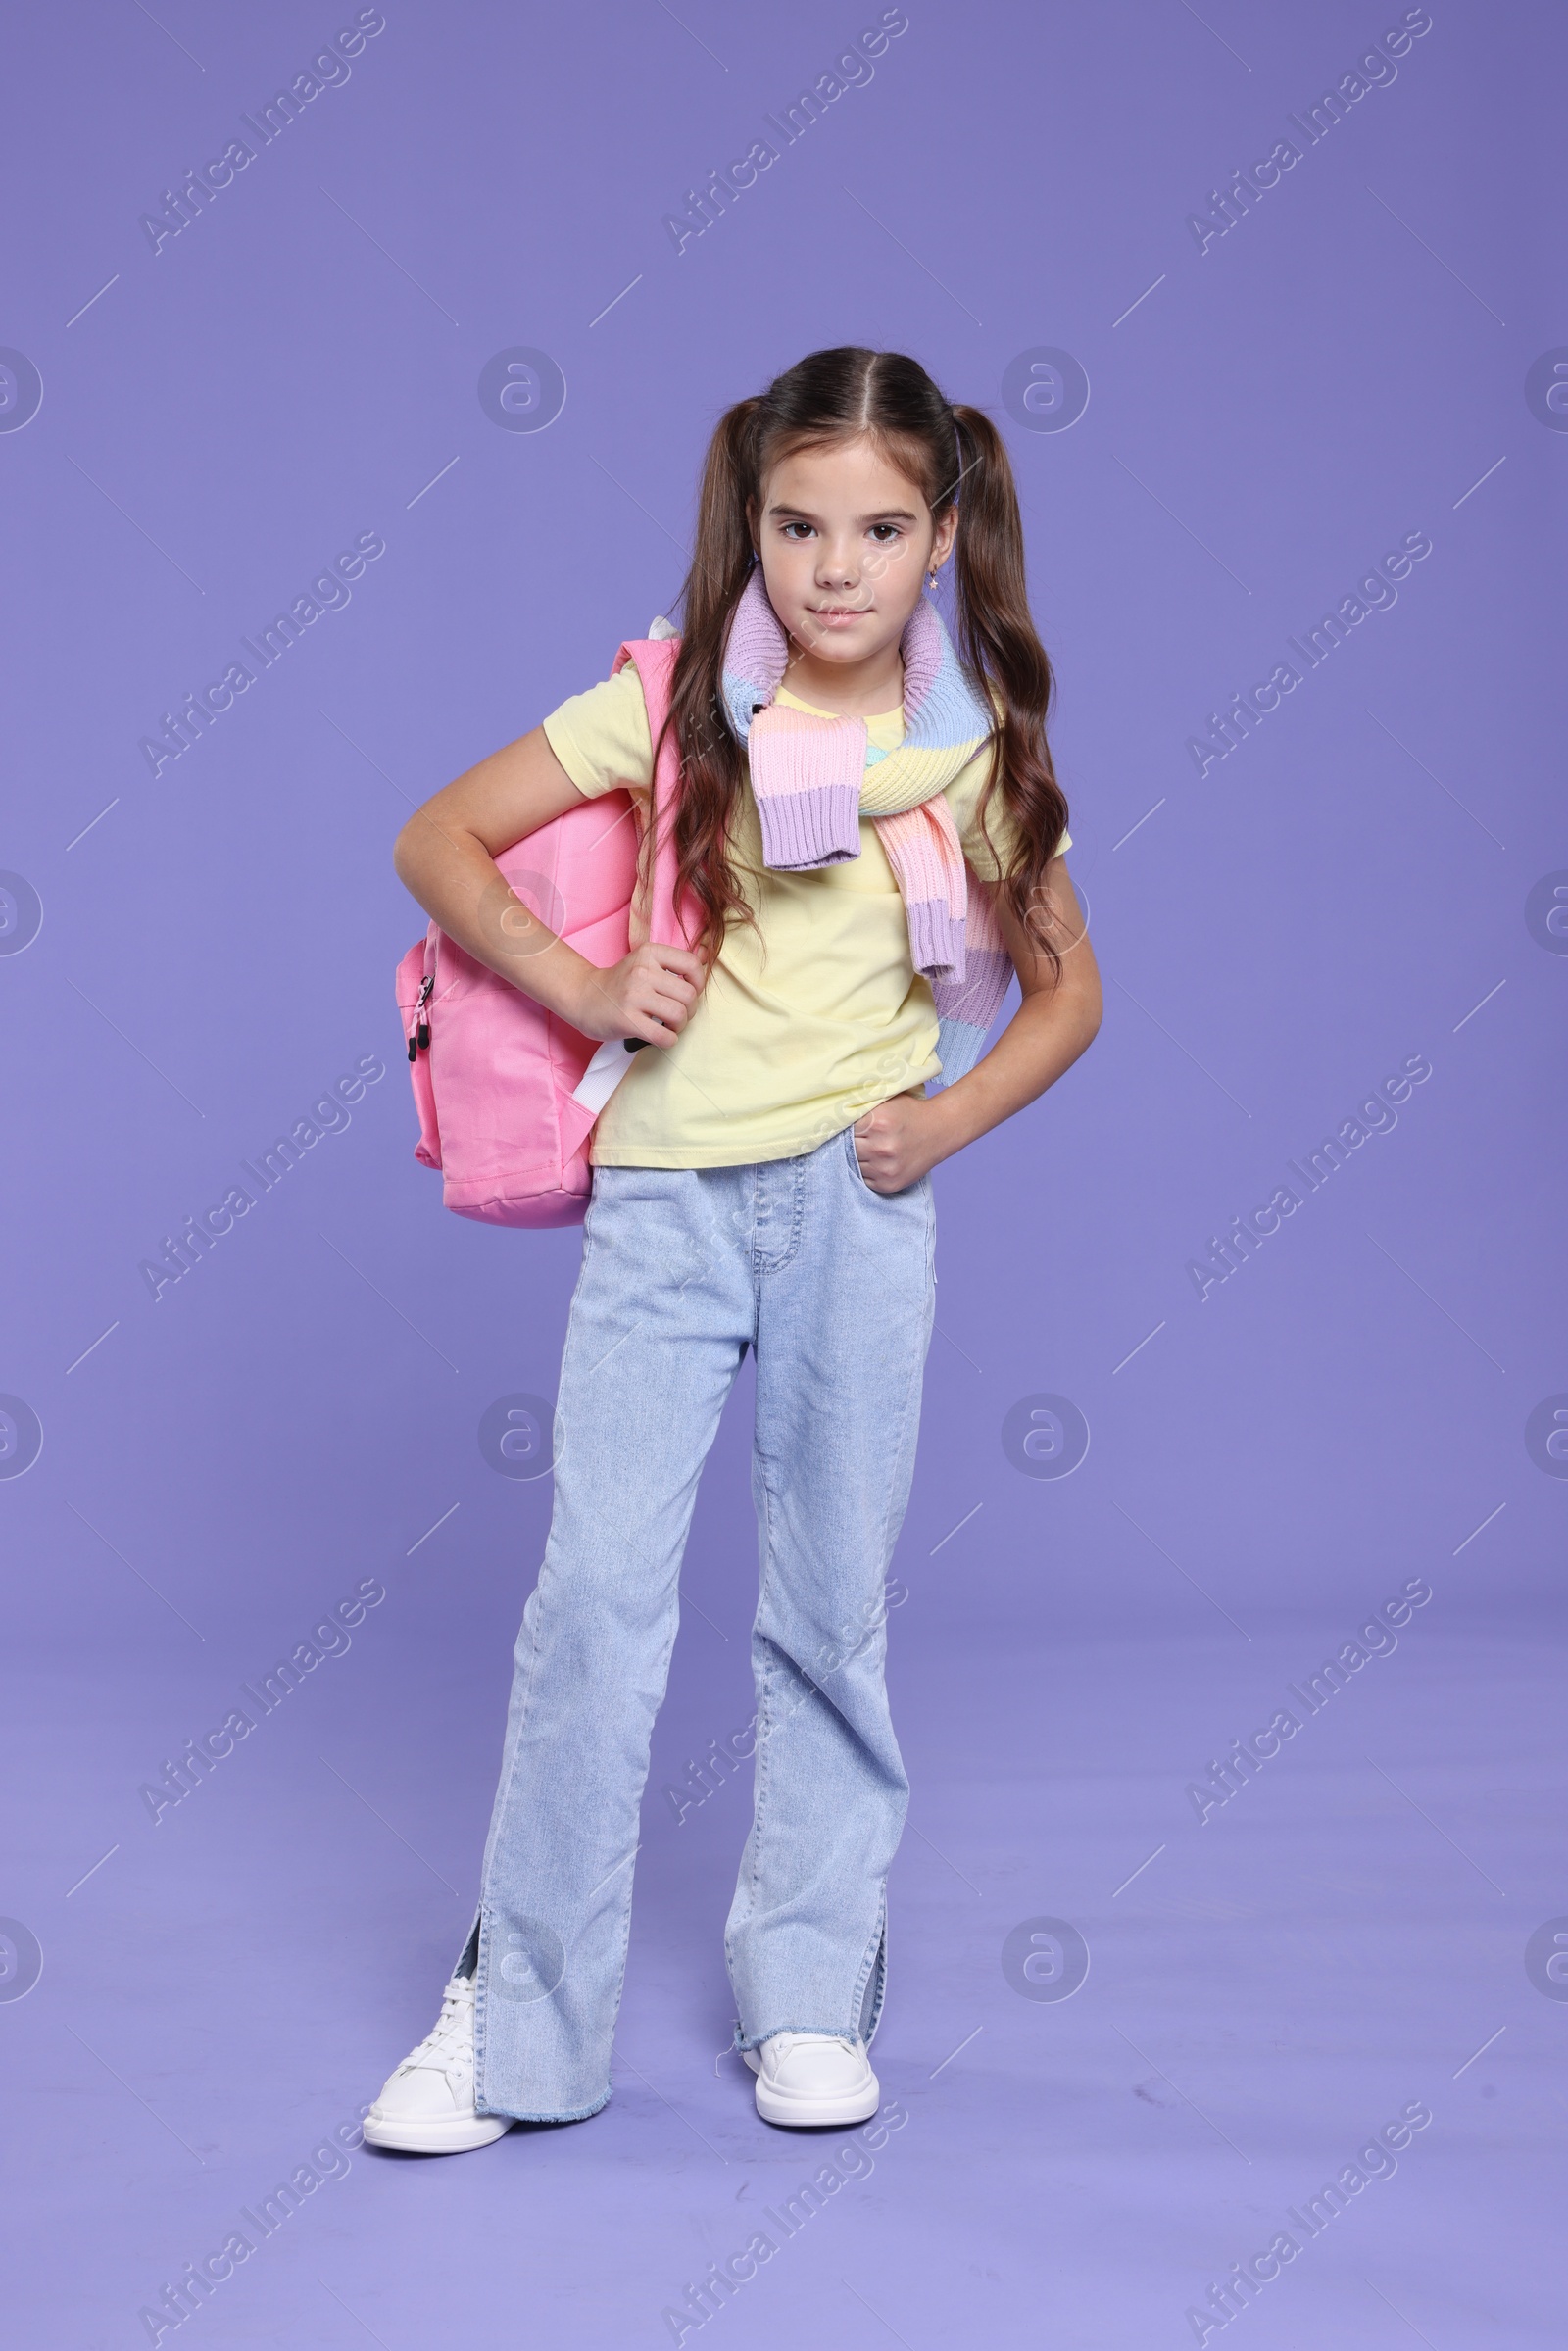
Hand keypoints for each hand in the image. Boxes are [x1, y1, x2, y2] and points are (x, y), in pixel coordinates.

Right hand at [567, 940, 709, 1045]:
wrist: (583, 997)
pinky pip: (664, 1036)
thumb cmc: (620, 983)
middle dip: (690, 1010)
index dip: (699, 983)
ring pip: (679, 1015)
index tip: (689, 992)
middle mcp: (641, 971)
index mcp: (649, 953)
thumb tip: (706, 954)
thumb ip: (673, 962)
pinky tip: (661, 1036)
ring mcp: (633, 996)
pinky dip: (669, 1040)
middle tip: (678, 1014)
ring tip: (669, 1026)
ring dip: (680, 1026)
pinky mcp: (627, 1020)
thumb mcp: (644, 962)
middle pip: (689, 995)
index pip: (691, 966)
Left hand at [851, 1090, 949, 1192]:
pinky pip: (864, 1179)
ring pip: (853, 1165)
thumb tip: (832, 1111)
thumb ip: (862, 1105)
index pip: (842, 1128)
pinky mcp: (888, 1184)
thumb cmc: (909, 1112)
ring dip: (856, 1158)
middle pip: (845, 1148)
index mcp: (878, 1122)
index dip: (843, 1126)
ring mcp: (885, 1168)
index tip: (844, 1124)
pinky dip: (866, 1170)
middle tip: (859, 1136)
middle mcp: (881, 1147)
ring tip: (869, 1147)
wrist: (940, 1131)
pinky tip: (875, 1160)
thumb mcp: (887, 1100)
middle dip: (849, 1142)